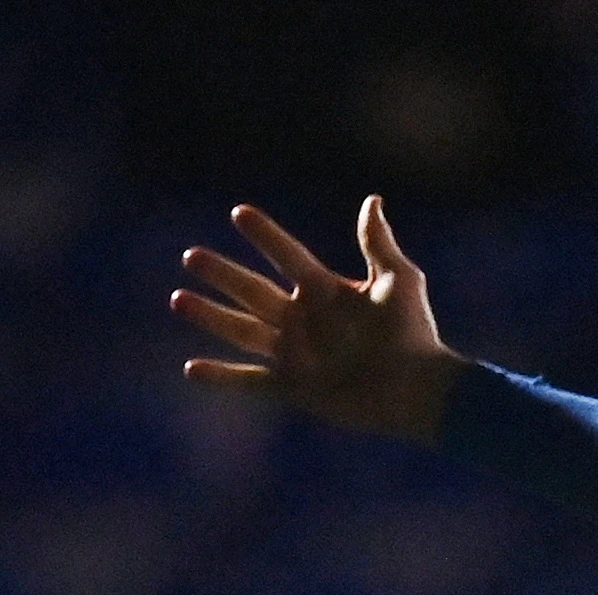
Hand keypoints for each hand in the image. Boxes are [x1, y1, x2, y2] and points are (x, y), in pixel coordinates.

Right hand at [172, 196, 465, 442]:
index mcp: (325, 291)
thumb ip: (378, 244)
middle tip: (191, 255)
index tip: (239, 212)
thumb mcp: (398, 281)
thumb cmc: (414, 334)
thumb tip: (372, 201)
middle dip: (222, 275)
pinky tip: (191, 368)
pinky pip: (250, 381)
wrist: (419, 389)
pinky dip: (222, 377)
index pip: (287, 256)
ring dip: (210, 316)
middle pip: (253, 291)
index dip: (265, 236)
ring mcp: (296, 354)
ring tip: (179, 299)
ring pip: (242, 331)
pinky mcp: (294, 388)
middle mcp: (304, 320)